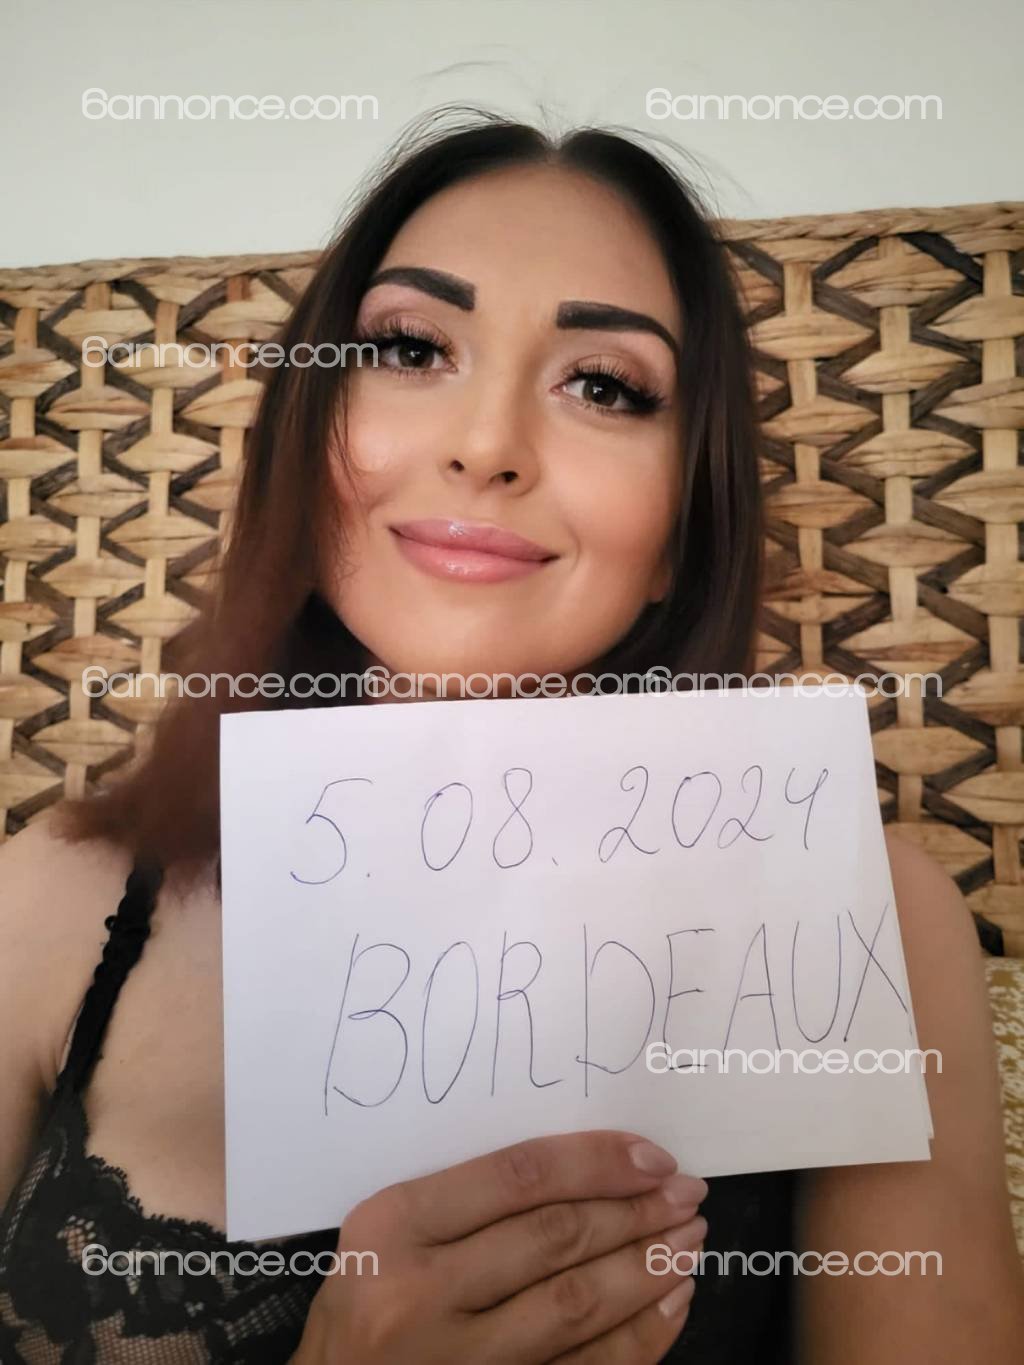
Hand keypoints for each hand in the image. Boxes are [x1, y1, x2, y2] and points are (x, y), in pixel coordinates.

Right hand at [291, 1129, 706, 1363]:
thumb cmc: (358, 1309)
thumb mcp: (382, 1238)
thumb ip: (463, 1202)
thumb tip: (584, 1169)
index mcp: (393, 1228)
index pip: (517, 1177)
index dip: (597, 1162)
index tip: (653, 1156)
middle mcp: (424, 1292)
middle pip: (555, 1238)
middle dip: (636, 1212)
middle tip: (688, 1194)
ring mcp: (460, 1360)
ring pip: (577, 1305)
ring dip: (648, 1268)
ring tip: (690, 1239)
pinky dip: (640, 1337)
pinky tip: (672, 1304)